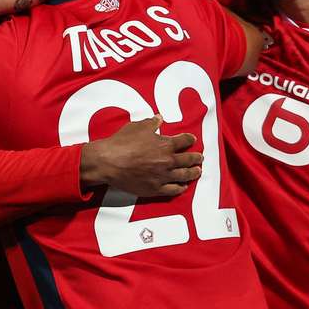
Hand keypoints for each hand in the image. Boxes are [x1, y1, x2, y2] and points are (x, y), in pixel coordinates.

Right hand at [79, 115, 202, 196]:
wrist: (108, 162)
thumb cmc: (122, 143)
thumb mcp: (137, 127)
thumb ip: (151, 123)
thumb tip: (159, 118)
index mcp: (165, 145)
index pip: (184, 141)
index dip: (190, 139)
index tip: (192, 140)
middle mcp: (168, 161)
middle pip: (188, 160)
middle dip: (196, 158)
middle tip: (200, 158)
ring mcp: (162, 177)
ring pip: (184, 176)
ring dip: (193, 173)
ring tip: (197, 172)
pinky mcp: (155, 189)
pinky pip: (173, 190)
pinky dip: (180, 188)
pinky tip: (183, 186)